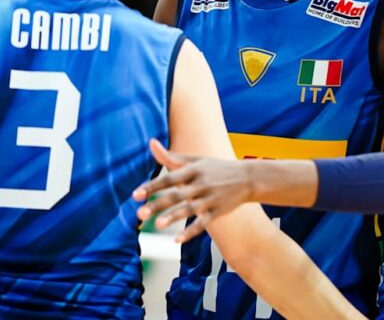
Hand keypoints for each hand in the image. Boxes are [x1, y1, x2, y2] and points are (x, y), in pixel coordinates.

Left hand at [132, 139, 254, 242]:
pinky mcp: (218, 211)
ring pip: (189, 209)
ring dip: (173, 217)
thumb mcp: (195, 160)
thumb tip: (150, 142)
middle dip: (157, 204)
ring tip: (157, 224)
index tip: (135, 195)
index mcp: (194, 170)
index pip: (169, 179)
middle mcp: (201, 184)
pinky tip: (177, 240)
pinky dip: (191, 232)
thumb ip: (171, 156)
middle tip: (139, 213)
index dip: (152, 186)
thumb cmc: (217, 168)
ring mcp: (210, 198)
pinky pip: (203, 223)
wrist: (248, 177)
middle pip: (176, 195)